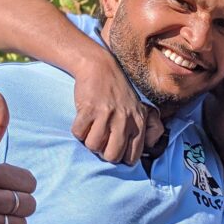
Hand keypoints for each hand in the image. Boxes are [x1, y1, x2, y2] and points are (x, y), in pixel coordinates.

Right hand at [71, 50, 162, 164]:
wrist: (100, 66)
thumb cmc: (118, 91)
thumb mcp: (138, 108)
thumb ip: (145, 129)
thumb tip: (145, 150)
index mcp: (138, 122)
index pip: (132, 156)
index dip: (120, 157)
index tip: (114, 149)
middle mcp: (124, 119)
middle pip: (112, 156)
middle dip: (103, 153)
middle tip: (101, 140)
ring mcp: (106, 114)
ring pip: (93, 146)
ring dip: (88, 140)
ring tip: (92, 128)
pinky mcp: (89, 109)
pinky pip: (79, 133)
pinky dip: (78, 130)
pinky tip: (83, 120)